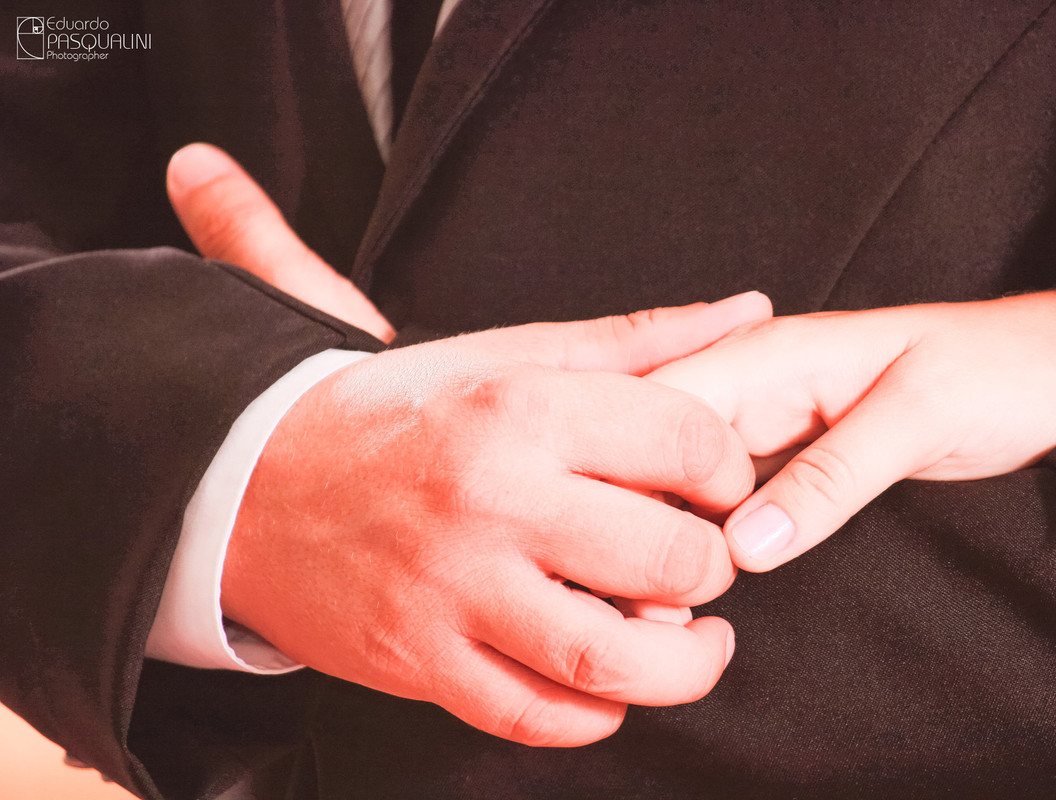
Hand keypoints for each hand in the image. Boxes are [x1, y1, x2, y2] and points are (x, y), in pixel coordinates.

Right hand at [165, 143, 773, 745]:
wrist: (250, 479)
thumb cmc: (399, 413)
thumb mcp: (509, 356)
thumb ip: (634, 339)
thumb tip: (745, 309)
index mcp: (520, 408)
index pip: (687, 441)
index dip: (729, 470)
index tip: (715, 484)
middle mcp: (491, 500)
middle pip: (668, 558)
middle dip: (714, 566)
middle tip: (702, 560)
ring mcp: (452, 591)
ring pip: (610, 660)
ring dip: (684, 664)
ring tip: (696, 640)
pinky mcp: (421, 661)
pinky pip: (536, 717)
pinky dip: (596, 715)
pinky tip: (611, 683)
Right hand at [649, 283, 1055, 571]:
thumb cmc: (999, 372)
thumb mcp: (920, 417)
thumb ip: (831, 478)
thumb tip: (744, 547)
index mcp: (766, 357)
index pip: (654, 404)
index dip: (621, 472)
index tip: (618, 552)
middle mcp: (752, 392)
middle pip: (653, 454)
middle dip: (634, 519)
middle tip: (643, 606)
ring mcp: (767, 435)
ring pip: (682, 490)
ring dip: (667, 542)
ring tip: (660, 613)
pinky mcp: (790, 472)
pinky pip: (726, 511)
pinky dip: (707, 550)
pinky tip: (697, 595)